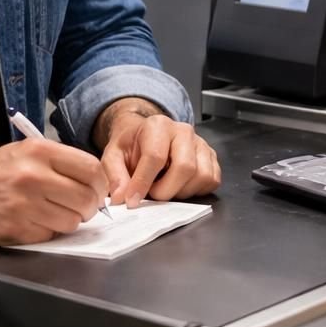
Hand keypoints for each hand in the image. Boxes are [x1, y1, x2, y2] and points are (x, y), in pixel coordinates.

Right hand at [0, 138, 111, 244]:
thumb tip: (93, 180)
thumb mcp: (22, 152)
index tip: (96, 191)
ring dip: (68, 221)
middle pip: (86, 197)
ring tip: (53, 214)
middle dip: (88, 207)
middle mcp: (33, 175)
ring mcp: (24, 203)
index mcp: (39, 151)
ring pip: (72, 220)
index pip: (91, 168)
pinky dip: (48, 232)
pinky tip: (34, 223)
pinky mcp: (15, 228)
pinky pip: (50, 235)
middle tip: (79, 208)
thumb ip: (58, 163)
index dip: (99, 184)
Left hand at [97, 103, 220, 207]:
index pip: (155, 156)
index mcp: (158, 126)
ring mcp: (201, 144)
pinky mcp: (211, 157)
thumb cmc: (132, 146)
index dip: (143, 183)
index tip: (132, 201)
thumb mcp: (113, 156)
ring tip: (165, 187)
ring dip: (181, 192)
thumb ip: (114, 176)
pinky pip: (212, 180)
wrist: (146, 137)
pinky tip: (179, 186)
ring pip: (201, 176)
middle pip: (185, 167)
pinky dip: (195, 190)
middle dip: (166, 190)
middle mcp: (183, 131)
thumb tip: (121, 198)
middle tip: (152, 194)